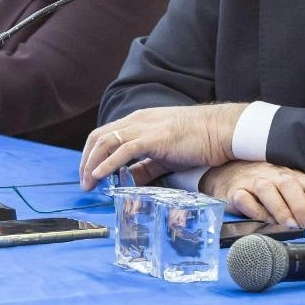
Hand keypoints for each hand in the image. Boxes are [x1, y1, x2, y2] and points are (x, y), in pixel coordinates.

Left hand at [79, 104, 246, 188]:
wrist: (221, 130)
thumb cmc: (198, 141)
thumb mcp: (164, 155)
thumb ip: (144, 167)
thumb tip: (127, 182)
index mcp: (138, 122)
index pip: (104, 135)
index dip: (91, 155)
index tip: (88, 174)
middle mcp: (136, 121)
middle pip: (98, 137)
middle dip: (85, 161)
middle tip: (83, 183)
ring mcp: (144, 127)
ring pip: (105, 142)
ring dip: (91, 164)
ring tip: (88, 183)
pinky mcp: (153, 138)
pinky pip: (123, 150)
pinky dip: (107, 163)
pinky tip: (99, 176)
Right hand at [199, 160, 304, 230]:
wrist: (230, 175)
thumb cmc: (269, 186)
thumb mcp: (296, 192)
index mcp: (294, 177)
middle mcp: (275, 176)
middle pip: (290, 185)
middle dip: (302, 206)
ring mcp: (254, 182)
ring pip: (266, 189)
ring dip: (279, 207)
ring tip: (289, 224)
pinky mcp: (235, 191)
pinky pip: (243, 197)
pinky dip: (252, 208)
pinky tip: (262, 219)